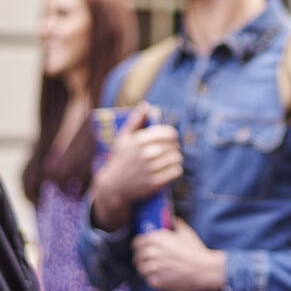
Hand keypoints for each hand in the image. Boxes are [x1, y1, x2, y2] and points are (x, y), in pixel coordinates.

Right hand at [91, 102, 182, 230]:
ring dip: (176, 158)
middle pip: (173, 145)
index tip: (171, 137)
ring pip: (176, 158)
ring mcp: (150, 169)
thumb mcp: (123, 138)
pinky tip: (171, 169)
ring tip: (172, 158)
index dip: (172, 134)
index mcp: (138, 140)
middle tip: (171, 149)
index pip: (167, 132)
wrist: (113, 186)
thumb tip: (146, 105)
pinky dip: (176, 170)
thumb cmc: (120, 159)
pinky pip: (176, 172)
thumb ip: (136, 120)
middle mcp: (145, 154)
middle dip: (174, 146)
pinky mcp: (154, 183)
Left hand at [132, 218, 225, 290]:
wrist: (204, 269)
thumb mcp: (186, 233)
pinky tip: (160, 276)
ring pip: (141, 269)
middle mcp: (152, 253)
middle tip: (146, 259)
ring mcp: (154, 269)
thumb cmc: (196, 251)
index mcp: (156, 239)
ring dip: (145, 269)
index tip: (140, 247)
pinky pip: (149, 280)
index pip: (137, 242)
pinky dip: (152, 279)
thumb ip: (176, 224)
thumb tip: (172, 219)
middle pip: (138, 256)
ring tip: (153, 269)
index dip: (138, 245)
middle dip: (141, 257)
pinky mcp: (157, 282)